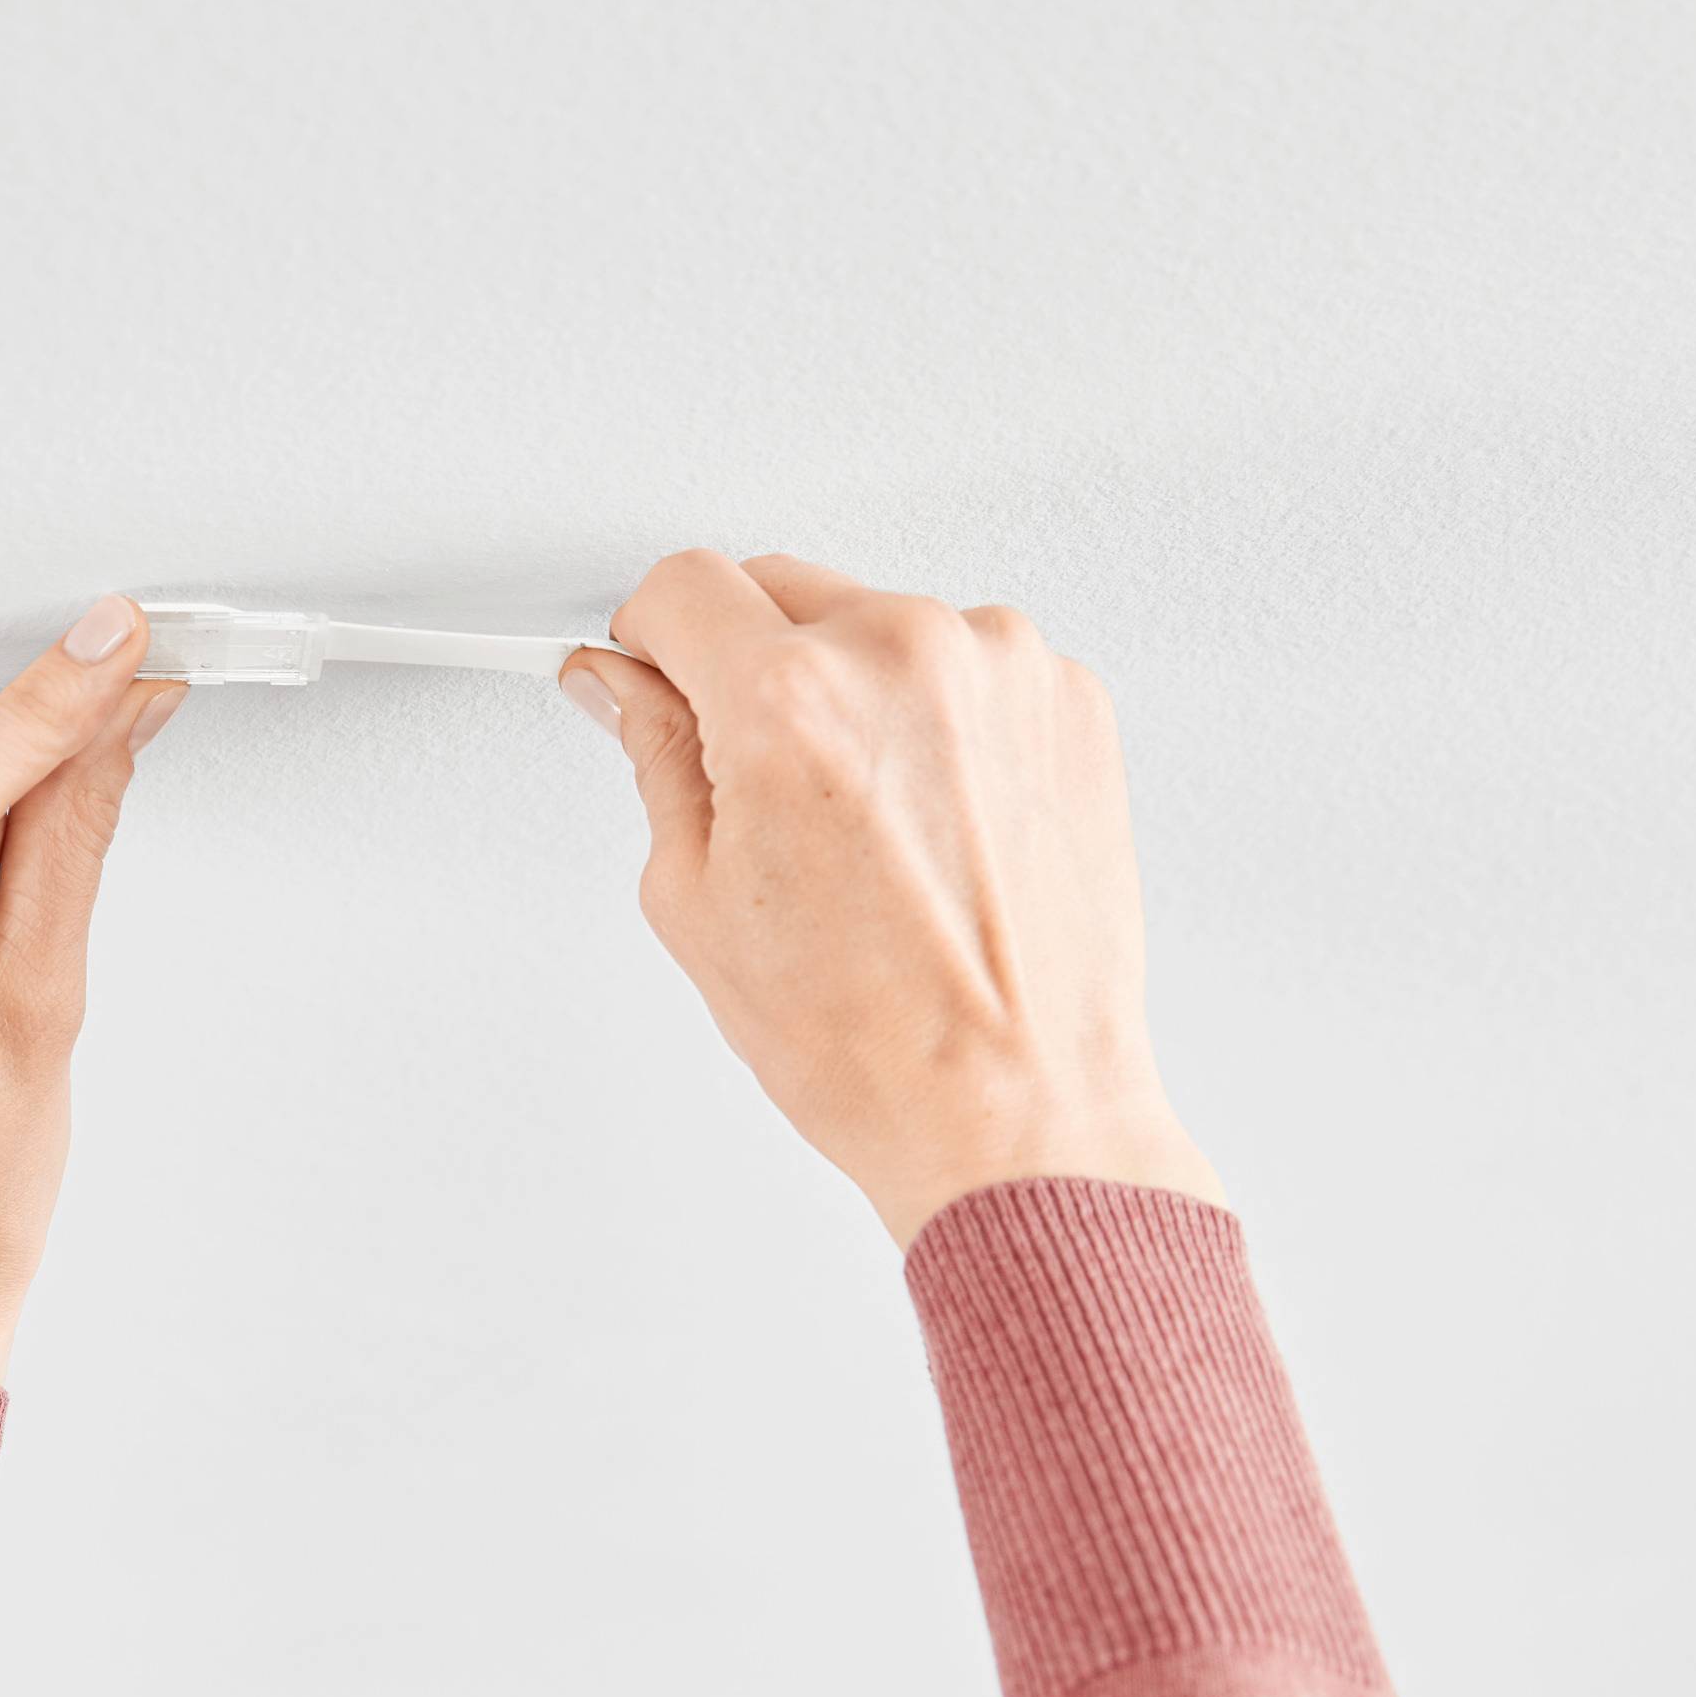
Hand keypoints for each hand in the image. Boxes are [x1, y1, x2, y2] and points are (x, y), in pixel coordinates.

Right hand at [558, 550, 1221, 1246]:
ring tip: (862, 824)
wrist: (1016, 1111)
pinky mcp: (1069, 701)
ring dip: (853, 689)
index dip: (650, 638)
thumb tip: (626, 689)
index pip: (684, 585)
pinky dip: (939, 720)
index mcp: (792, 702)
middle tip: (756, 781)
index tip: (657, 674)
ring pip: (880, 625)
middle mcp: (905, 658)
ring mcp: (1003, 672)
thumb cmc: (872, 1042)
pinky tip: (931, 824)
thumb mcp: (699, 902)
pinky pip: (968, 667)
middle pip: (782, 588)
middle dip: (748, 664)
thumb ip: (657, 758)